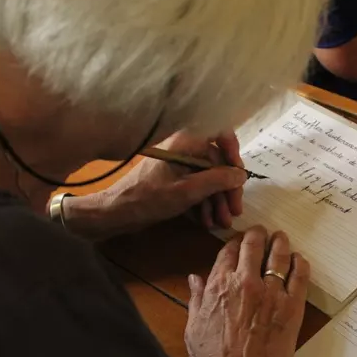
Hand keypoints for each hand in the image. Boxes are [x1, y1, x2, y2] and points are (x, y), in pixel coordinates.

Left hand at [62, 131, 246, 239]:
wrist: (115, 212)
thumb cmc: (148, 198)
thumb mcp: (187, 192)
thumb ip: (217, 181)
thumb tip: (241, 174)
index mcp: (186, 142)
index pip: (220, 133)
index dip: (234, 152)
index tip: (239, 176)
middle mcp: (184, 148)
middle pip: (217, 162)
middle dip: (227, 188)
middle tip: (235, 211)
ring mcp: (178, 165)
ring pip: (208, 177)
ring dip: (217, 200)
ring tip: (222, 222)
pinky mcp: (173, 180)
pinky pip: (196, 186)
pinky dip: (204, 203)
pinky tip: (207, 222)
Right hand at [185, 227, 309, 356]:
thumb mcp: (194, 327)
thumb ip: (197, 298)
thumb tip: (195, 278)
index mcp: (219, 284)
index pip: (228, 250)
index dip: (234, 242)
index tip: (239, 242)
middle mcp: (246, 281)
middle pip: (253, 245)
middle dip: (257, 235)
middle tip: (262, 233)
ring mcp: (272, 292)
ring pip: (279, 255)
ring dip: (280, 242)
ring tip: (281, 238)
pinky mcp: (292, 306)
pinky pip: (300, 275)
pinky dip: (300, 263)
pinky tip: (299, 259)